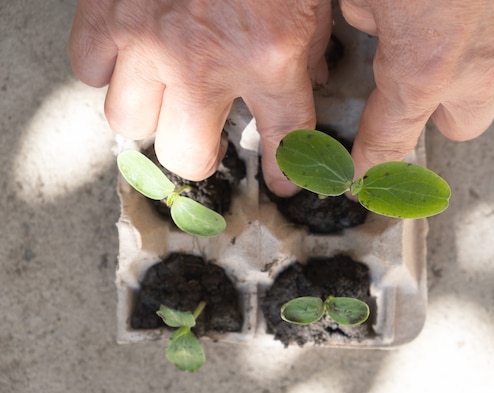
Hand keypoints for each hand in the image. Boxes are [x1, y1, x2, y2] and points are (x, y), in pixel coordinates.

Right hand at [69, 0, 331, 195]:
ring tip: (165, 99)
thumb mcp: (310, 2)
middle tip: (208, 142)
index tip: (281, 180)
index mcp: (268, 55)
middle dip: (201, 156)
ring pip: (128, 123)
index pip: (283, 141)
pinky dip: (108, 71)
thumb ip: (308, 48)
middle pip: (186, 156)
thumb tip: (305, 81)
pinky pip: (89, 70)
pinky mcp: (107, 11)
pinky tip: (130, 57)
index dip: (285, 171)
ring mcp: (147, 39)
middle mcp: (201, 60)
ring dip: (150, 117)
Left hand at [339, 0, 493, 177]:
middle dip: (436, 115)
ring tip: (471, 67)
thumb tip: (370, 23)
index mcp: (421, 70)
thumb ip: (362, 13)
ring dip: (488, 93)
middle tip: (420, 87)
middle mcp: (478, 73)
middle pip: (459, 128)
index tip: (365, 179)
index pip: (389, 141)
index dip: (372, 164)